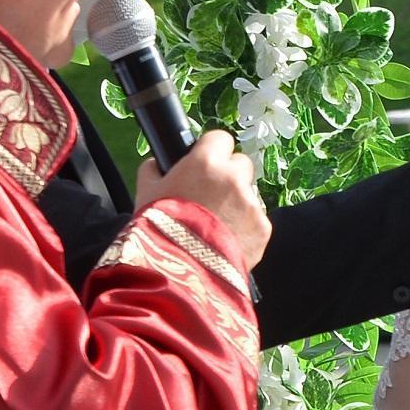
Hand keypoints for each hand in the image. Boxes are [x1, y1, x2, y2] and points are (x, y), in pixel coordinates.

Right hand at [138, 130, 271, 269]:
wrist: (180, 271)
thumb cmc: (158, 229)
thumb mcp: (146, 193)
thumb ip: (153, 171)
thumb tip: (157, 164)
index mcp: (206, 162)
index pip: (220, 138)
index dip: (212, 151)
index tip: (205, 164)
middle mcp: (234, 178)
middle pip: (240, 164)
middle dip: (229, 176)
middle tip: (211, 197)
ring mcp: (252, 203)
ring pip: (249, 194)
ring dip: (238, 204)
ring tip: (216, 226)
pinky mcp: (263, 229)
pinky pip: (256, 221)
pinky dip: (245, 229)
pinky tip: (226, 242)